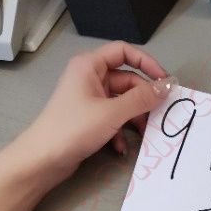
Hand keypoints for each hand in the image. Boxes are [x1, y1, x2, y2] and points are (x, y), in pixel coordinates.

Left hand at [18, 41, 176, 179]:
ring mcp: (89, 98)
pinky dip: (121, 131)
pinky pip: (114, 117)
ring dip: (135, 118)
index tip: (165, 82)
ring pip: (123, 102)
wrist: (43, 158)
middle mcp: (90, 77)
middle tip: (160, 115)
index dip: (147, 63)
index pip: (124, 52)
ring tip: (144, 134)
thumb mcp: (112, 112)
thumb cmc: (74, 128)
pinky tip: (122, 147)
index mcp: (90, 65)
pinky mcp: (90, 118)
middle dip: (143, 99)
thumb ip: (142, 99)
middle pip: (127, 80)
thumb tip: (167, 87)